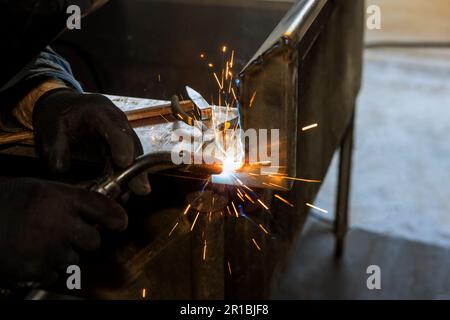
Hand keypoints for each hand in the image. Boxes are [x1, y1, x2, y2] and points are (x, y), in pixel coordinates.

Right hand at [0, 178, 127, 283]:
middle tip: (67, 233)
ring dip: (64, 254)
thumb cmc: (5, 202)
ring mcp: (50, 251)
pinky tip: (32, 254)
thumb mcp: (41, 189)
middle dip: (85, 238)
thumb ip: (70, 198)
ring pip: (75, 259)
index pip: (103, 209)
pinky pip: (55, 274)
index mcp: (63, 200)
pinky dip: (47, 268)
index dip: (116, 217)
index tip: (119, 223)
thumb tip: (96, 208)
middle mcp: (61, 226)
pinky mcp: (37, 271)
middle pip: (94, 241)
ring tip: (41, 241)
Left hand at [33, 88, 150, 194]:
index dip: (121, 145)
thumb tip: (60, 169)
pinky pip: (128, 161)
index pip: (115, 128)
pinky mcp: (120, 147)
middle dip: (137, 167)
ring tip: (138, 191)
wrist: (65, 108)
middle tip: (141, 188)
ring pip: (134, 155)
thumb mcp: (51, 128)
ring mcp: (121, 135)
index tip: (124, 162)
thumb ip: (55, 148)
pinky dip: (127, 175)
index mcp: (100, 112)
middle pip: (132, 144)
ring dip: (136, 174)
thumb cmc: (59, 115)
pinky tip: (127, 191)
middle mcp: (117, 122)